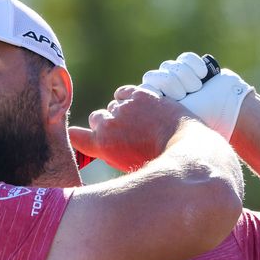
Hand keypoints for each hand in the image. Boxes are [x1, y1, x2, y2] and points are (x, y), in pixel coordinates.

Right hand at [67, 86, 194, 172]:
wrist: (185, 148)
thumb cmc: (158, 164)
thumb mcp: (127, 167)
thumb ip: (111, 154)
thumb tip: (107, 148)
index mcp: (101, 145)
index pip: (73, 135)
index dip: (78, 135)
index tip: (85, 137)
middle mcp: (107, 124)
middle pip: (96, 118)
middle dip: (107, 123)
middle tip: (125, 132)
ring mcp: (123, 107)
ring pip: (114, 105)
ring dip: (122, 111)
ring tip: (140, 121)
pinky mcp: (139, 94)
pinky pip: (124, 92)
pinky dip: (129, 97)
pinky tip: (140, 106)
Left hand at [140, 52, 252, 139]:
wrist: (229, 115)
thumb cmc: (197, 129)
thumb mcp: (167, 127)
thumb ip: (142, 119)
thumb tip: (118, 101)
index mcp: (152, 108)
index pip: (139, 89)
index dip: (152, 91)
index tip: (169, 99)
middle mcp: (163, 91)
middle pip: (152, 76)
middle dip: (170, 84)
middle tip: (185, 95)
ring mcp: (178, 79)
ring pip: (169, 66)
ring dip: (184, 77)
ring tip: (197, 89)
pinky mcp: (193, 68)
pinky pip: (184, 58)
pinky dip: (194, 66)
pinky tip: (204, 75)